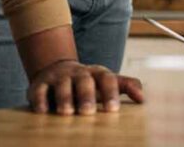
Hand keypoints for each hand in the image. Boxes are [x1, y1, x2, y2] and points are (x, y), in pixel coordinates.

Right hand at [27, 60, 142, 114]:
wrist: (58, 70)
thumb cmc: (90, 83)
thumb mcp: (109, 81)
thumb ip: (127, 86)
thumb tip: (144, 99)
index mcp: (98, 73)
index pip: (107, 79)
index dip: (111, 93)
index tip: (113, 110)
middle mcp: (79, 73)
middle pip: (84, 80)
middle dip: (86, 96)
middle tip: (88, 112)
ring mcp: (59, 77)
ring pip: (62, 85)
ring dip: (64, 98)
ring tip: (66, 113)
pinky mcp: (40, 84)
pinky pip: (39, 90)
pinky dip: (40, 100)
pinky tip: (42, 112)